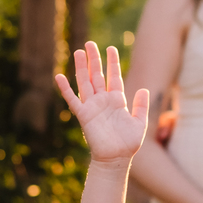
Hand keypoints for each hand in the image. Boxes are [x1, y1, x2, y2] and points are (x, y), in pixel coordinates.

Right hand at [55, 42, 148, 164]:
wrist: (116, 158)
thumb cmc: (128, 143)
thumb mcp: (140, 122)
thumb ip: (141, 105)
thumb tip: (143, 88)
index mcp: (117, 100)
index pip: (114, 77)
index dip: (112, 63)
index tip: (111, 48)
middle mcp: (103, 101)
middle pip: (97, 75)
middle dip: (94, 59)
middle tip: (90, 43)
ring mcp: (92, 106)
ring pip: (85, 82)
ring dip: (81, 67)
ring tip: (78, 51)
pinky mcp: (84, 115)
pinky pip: (72, 99)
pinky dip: (65, 89)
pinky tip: (58, 77)